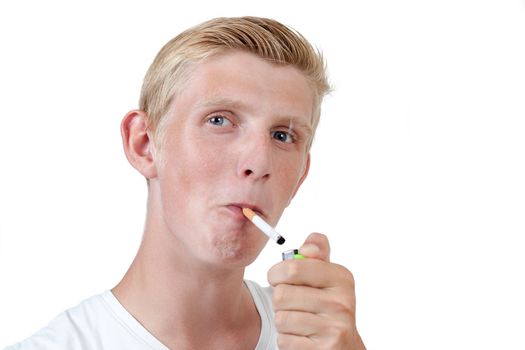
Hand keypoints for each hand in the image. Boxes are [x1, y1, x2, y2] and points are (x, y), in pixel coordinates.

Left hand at [267, 233, 365, 348]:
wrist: (343, 346)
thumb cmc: (326, 305)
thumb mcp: (326, 275)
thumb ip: (317, 252)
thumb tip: (307, 249)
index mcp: (341, 278)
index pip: (292, 268)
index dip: (276, 273)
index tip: (278, 278)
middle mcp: (342, 303)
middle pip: (281, 294)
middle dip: (280, 300)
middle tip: (292, 304)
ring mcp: (335, 329)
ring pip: (281, 319)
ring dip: (283, 321)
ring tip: (299, 321)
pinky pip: (284, 340)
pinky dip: (287, 340)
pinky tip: (302, 338)